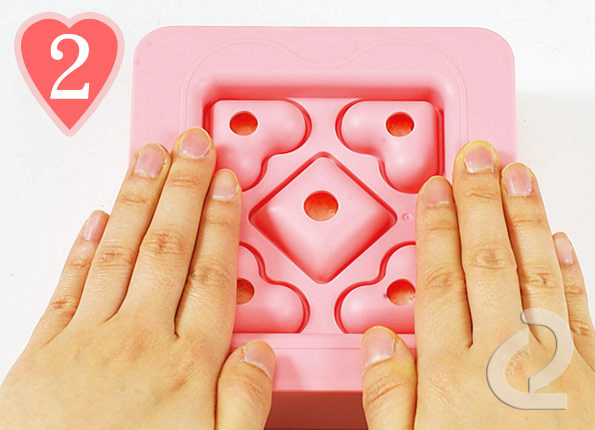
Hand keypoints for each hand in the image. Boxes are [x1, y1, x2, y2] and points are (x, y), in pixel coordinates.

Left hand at [0, 128, 274, 428]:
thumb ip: (244, 404)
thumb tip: (262, 353)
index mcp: (184, 366)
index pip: (211, 273)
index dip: (221, 220)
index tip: (227, 182)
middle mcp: (136, 340)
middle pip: (168, 246)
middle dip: (183, 186)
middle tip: (191, 143)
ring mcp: (86, 341)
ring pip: (120, 251)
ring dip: (138, 198)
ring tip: (150, 157)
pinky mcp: (42, 353)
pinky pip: (69, 285)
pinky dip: (84, 246)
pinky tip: (98, 218)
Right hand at [360, 140, 594, 428]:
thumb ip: (389, 399)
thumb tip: (380, 341)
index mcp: (454, 374)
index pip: (441, 280)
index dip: (437, 228)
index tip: (436, 190)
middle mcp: (505, 357)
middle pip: (488, 260)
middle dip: (480, 200)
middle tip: (478, 156)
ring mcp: (554, 363)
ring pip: (534, 271)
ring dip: (524, 216)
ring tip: (517, 174)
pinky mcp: (594, 377)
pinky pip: (578, 309)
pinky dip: (567, 269)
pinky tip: (558, 238)